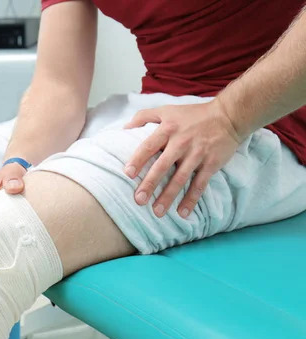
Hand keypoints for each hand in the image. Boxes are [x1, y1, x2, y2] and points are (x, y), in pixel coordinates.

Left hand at [124, 100, 241, 218]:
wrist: (228, 116)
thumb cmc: (193, 115)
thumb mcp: (167, 110)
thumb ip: (144, 116)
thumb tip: (124, 127)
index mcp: (168, 129)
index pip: (149, 146)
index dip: (138, 160)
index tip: (128, 174)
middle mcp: (181, 142)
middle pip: (162, 166)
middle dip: (150, 184)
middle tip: (139, 200)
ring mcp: (197, 154)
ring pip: (180, 178)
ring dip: (168, 196)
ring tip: (157, 212)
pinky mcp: (211, 164)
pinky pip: (199, 184)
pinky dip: (191, 199)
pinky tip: (182, 212)